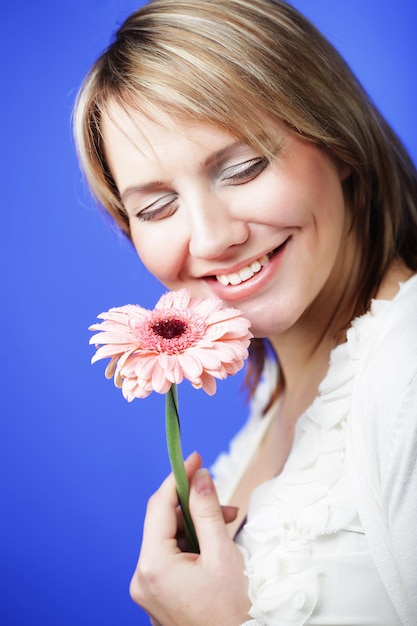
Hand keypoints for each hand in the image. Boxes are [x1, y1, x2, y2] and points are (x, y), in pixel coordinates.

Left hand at [130, 452, 250, 625]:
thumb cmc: (233, 613)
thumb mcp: (223, 555)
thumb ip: (207, 511)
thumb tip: (200, 478)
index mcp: (153, 566)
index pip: (159, 506)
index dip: (178, 478)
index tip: (195, 458)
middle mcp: (143, 578)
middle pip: (164, 523)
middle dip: (192, 505)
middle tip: (221, 499)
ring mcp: (149, 590)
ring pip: (170, 540)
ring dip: (196, 525)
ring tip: (227, 522)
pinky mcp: (159, 597)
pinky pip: (172, 559)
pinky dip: (192, 545)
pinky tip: (215, 542)